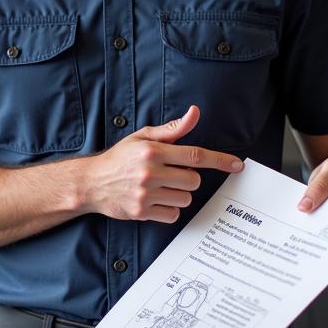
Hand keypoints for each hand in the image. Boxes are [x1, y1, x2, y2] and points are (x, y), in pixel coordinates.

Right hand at [83, 106, 242, 222]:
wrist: (91, 183)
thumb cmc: (120, 158)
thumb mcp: (142, 137)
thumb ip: (172, 129)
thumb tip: (195, 113)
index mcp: (152, 151)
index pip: (195, 155)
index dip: (220, 160)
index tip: (237, 164)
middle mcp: (149, 172)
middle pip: (193, 180)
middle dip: (188, 178)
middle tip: (171, 175)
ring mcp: (145, 194)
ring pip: (185, 198)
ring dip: (179, 194)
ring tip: (160, 188)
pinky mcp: (141, 212)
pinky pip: (172, 214)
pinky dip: (169, 209)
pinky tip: (155, 201)